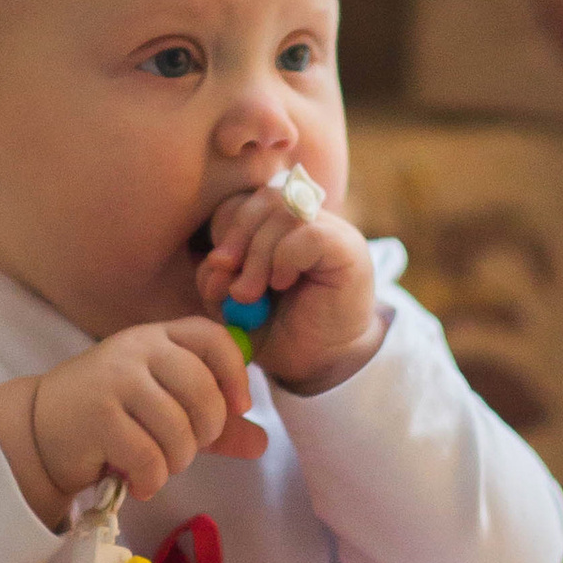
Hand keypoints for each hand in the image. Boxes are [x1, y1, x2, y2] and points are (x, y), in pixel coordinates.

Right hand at [0, 319, 268, 524]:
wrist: (40, 429)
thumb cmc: (111, 416)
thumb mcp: (164, 410)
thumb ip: (213, 423)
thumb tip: (262, 442)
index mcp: (158, 337)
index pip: (213, 337)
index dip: (236, 373)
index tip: (239, 408)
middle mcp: (137, 348)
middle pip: (203, 391)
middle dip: (206, 433)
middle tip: (186, 448)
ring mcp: (115, 379)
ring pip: (178, 430)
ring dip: (176, 463)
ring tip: (157, 466)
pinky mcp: (97, 415)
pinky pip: (149, 457)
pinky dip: (151, 480)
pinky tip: (139, 482)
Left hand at [198, 187, 385, 395]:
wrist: (320, 363)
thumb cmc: (279, 331)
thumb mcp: (233, 306)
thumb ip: (217, 280)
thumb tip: (216, 263)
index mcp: (278, 228)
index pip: (246, 201)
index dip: (226, 227)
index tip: (217, 266)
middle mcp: (307, 221)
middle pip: (264, 199)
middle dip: (237, 236)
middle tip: (228, 277)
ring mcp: (331, 230)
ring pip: (284, 213)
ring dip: (256, 256)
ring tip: (249, 295)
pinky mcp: (347, 247)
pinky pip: (309, 234)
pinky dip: (285, 259)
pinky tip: (282, 284)